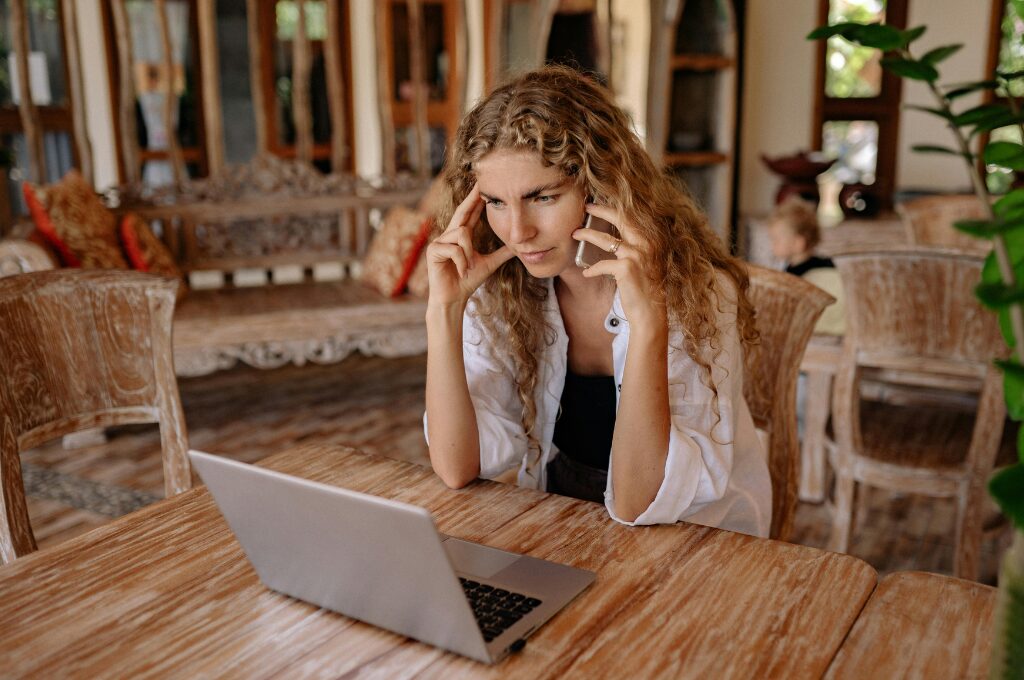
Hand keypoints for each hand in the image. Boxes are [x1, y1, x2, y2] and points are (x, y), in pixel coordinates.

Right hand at [426, 183, 515, 307]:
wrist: (454, 298)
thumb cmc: (467, 281)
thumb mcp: (489, 264)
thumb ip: (501, 253)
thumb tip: (519, 246)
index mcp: (460, 236)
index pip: (469, 214)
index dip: (476, 200)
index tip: (484, 186)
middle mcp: (448, 235)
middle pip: (462, 212)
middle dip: (472, 198)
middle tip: (481, 183)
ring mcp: (439, 241)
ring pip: (462, 235)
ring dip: (469, 253)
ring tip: (469, 268)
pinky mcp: (433, 250)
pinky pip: (455, 249)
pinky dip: (462, 262)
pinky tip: (461, 272)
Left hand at [573, 204, 666, 332]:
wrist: (651, 314)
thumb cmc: (645, 291)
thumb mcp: (643, 265)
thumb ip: (633, 250)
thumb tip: (612, 241)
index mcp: (650, 242)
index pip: (631, 218)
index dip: (614, 209)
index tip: (599, 204)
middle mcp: (645, 244)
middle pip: (620, 219)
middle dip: (601, 210)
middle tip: (586, 207)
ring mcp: (637, 255)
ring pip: (606, 239)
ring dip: (587, 235)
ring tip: (575, 234)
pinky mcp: (626, 268)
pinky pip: (602, 264)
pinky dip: (592, 269)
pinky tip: (586, 273)